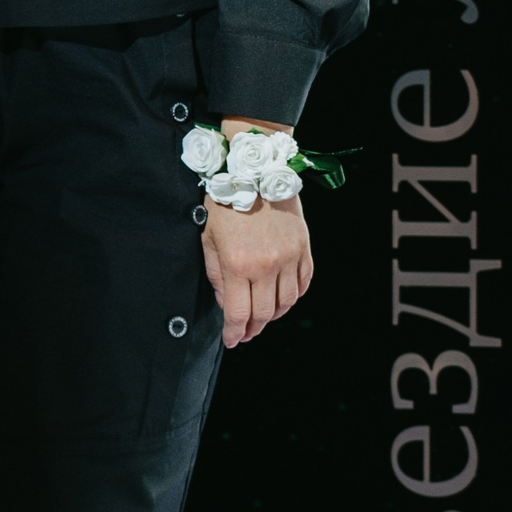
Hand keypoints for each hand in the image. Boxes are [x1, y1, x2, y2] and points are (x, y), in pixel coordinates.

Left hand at [201, 194, 311, 348]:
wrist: (255, 171)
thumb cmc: (225, 202)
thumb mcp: (208, 238)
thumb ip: (216, 275)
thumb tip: (226, 303)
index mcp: (238, 264)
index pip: (238, 313)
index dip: (234, 332)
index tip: (231, 340)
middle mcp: (267, 265)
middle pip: (265, 314)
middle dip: (253, 329)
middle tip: (245, 334)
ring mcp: (289, 257)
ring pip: (287, 303)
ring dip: (274, 315)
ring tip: (262, 317)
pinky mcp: (304, 248)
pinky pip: (304, 283)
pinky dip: (294, 296)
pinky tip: (282, 298)